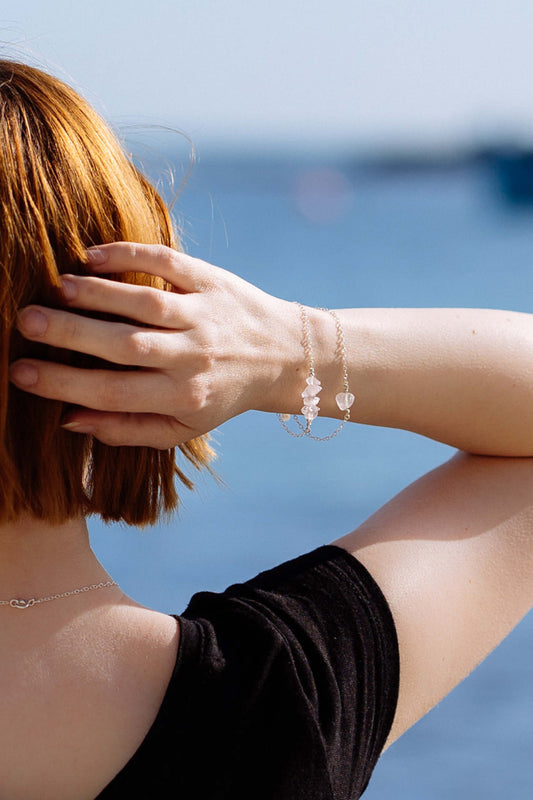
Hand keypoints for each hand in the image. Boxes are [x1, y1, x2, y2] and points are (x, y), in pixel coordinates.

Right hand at [9, 243, 298, 447]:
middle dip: (69, 334)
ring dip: (96, 294)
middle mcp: (193, 357)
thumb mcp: (181, 428)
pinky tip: (93, 256)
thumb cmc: (220, 395)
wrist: (284, 356)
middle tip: (25, 322)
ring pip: (143, 302)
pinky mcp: (212, 280)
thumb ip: (125, 429)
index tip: (20, 373)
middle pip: (123, 346)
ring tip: (56, 289)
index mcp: (182, 398)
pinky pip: (167, 264)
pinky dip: (130, 256)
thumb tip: (68, 419)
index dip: (63, 384)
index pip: (112, 393)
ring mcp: (204, 315)